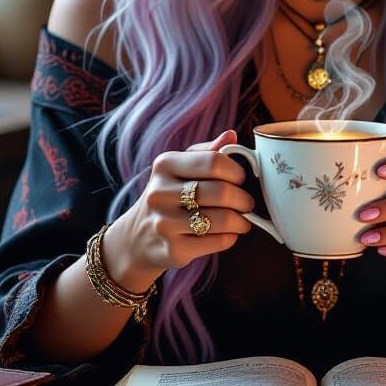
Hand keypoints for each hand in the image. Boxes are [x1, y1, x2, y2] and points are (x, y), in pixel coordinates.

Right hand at [109, 129, 253, 284]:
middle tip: (247, 204)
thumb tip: (231, 135)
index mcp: (165, 165)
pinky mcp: (173, 249)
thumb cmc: (169, 195)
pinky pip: (217, 241)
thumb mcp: (180, 167)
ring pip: (222, 219)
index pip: (214, 162)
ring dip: (241, 221)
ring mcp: (164, 223)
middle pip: (221, 192)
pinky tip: (227, 234)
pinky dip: (231, 238)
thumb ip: (207, 152)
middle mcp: (160, 192)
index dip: (236, 171)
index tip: (240, 179)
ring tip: (242, 220)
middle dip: (244, 199)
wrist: (138, 237)